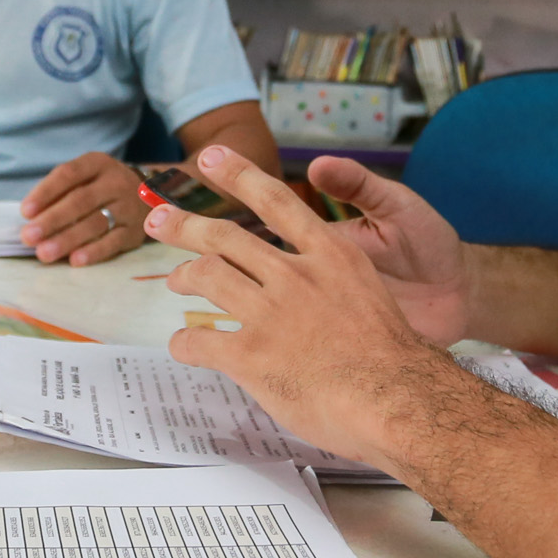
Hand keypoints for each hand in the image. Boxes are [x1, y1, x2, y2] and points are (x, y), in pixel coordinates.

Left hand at [18, 151, 146, 264]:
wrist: (150, 196)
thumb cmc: (102, 188)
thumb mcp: (85, 177)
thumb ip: (59, 192)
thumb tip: (32, 218)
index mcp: (97, 163)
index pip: (68, 174)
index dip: (45, 192)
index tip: (25, 212)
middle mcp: (115, 182)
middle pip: (80, 201)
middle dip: (52, 220)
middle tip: (28, 236)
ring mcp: (128, 206)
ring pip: (95, 223)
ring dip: (67, 239)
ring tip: (44, 253)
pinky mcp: (135, 231)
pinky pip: (113, 242)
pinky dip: (93, 252)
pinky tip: (75, 260)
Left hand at [144, 146, 482, 467]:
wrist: (398, 400)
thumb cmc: (393, 357)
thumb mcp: (368, 293)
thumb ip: (332, 279)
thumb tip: (307, 284)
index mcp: (330, 255)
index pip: (276, 200)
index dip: (239, 174)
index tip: (211, 157)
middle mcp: (295, 275)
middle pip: (225, 236)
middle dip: (185, 224)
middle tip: (159, 219)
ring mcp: (270, 314)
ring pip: (207, 276)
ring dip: (183, 275)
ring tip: (175, 280)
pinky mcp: (251, 355)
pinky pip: (200, 340)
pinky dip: (185, 343)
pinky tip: (184, 346)